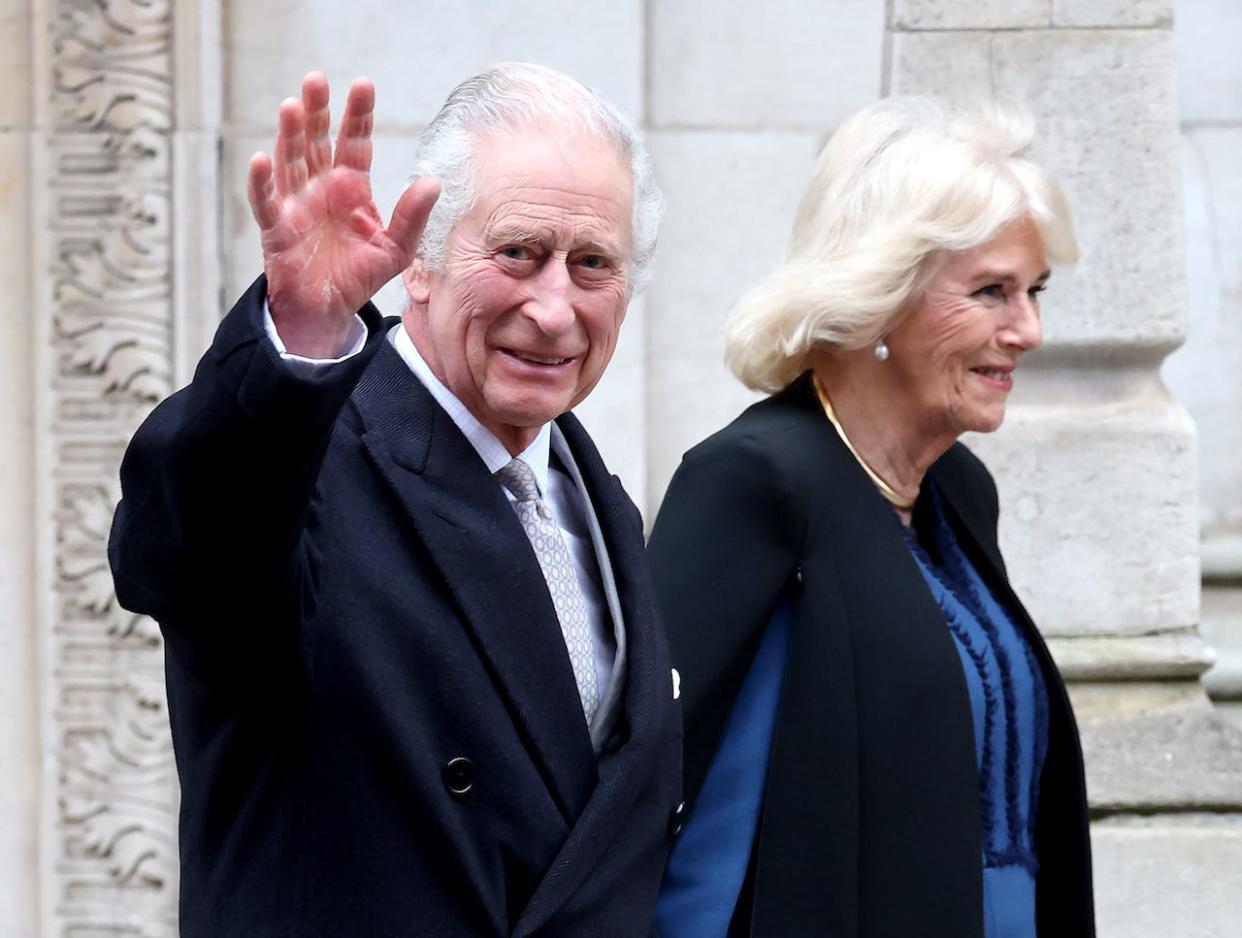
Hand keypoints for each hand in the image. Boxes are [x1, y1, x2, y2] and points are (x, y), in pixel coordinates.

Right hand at [247, 72, 439, 357]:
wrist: (328, 310)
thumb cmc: (359, 275)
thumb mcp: (396, 248)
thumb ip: (411, 217)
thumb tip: (432, 183)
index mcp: (351, 186)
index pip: (354, 142)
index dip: (357, 115)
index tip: (363, 84)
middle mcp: (321, 187)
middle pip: (316, 140)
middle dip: (317, 110)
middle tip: (316, 79)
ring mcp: (296, 203)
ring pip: (290, 161)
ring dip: (290, 135)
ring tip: (292, 106)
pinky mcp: (276, 227)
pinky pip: (266, 201)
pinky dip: (261, 181)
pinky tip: (261, 159)